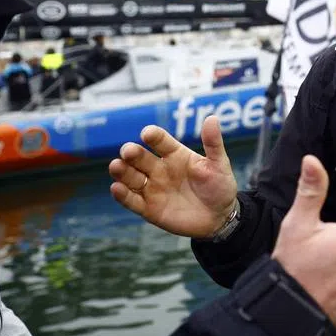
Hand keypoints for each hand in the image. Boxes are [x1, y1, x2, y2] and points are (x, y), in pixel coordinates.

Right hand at [109, 117, 238, 237]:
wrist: (219, 218)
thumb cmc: (220, 187)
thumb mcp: (219, 164)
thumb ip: (213, 143)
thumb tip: (212, 118)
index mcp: (175, 154)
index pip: (160, 141)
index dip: (153, 136)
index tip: (148, 134)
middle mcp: (160, 169)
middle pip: (140, 158)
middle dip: (132, 153)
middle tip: (128, 151)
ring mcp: (153, 188)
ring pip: (132, 177)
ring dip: (122, 171)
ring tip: (116, 166)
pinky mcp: (148, 208)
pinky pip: (132, 200)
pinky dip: (122, 195)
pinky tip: (116, 188)